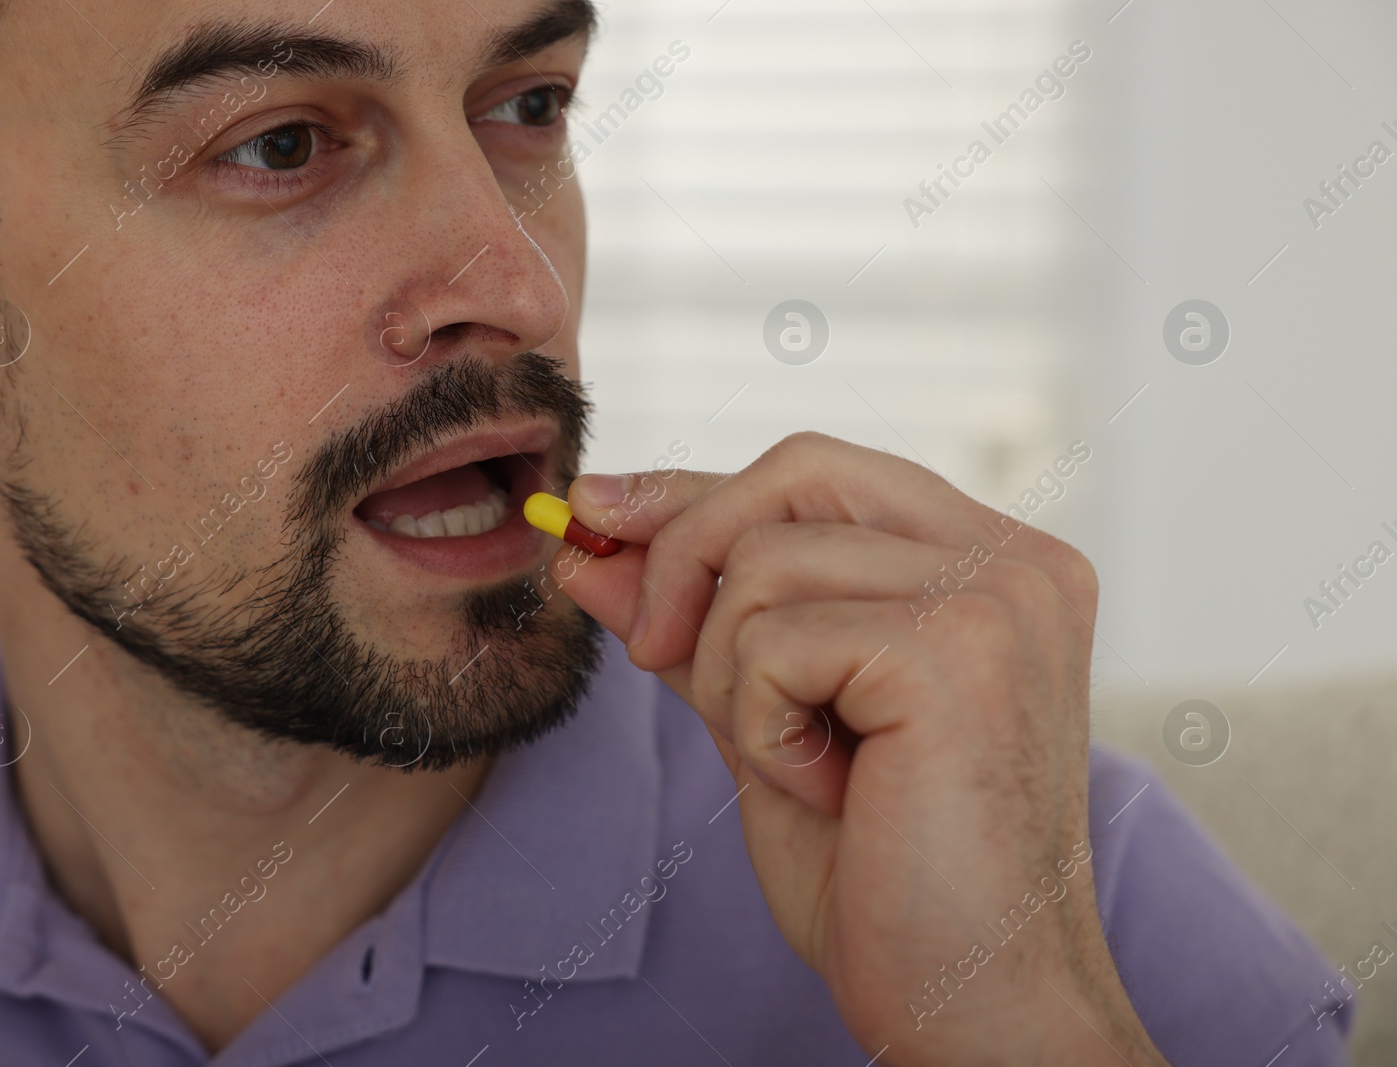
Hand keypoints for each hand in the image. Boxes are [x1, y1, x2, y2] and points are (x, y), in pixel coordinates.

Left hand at [557, 433, 1168, 1065]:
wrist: (972, 1008)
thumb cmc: (887, 877)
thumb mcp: (769, 720)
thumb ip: (698, 623)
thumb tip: (590, 543)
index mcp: (994, 567)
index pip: (822, 478)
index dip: (698, 493)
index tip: (596, 510)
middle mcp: (1016, 561)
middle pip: (797, 474)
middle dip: (687, 551)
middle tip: (649, 651)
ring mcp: (999, 597)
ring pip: (765, 561)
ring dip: (732, 677)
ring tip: (799, 767)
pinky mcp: (957, 648)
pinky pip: (772, 639)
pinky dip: (759, 725)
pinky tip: (829, 791)